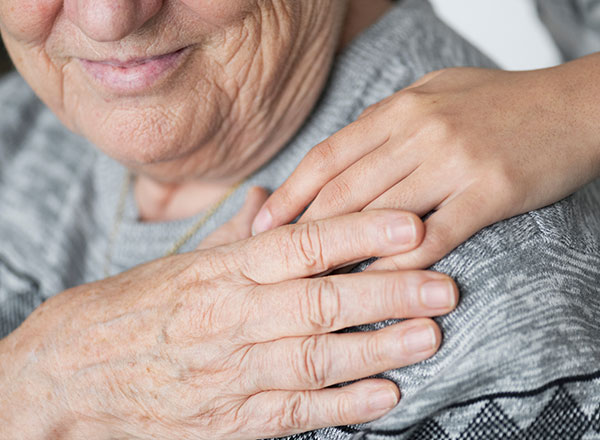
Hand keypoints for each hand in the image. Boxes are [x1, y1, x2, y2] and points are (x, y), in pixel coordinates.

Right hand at [1, 209, 457, 439]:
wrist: (71, 377)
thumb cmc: (134, 311)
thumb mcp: (182, 264)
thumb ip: (235, 237)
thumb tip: (273, 198)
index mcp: (223, 271)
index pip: (302, 243)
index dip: (360, 232)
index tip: (410, 223)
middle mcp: (232, 318)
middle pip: (322, 300)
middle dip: (388, 291)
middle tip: (445, 284)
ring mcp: (233, 372)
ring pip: (318, 356)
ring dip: (380, 347)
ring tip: (430, 335)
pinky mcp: (232, 421)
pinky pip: (298, 411)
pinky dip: (346, 404)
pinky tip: (388, 393)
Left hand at [252, 61, 599, 269]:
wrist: (575, 106)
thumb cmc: (500, 103)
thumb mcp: (434, 94)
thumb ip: (387, 122)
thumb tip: (344, 154)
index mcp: (400, 109)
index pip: (328, 156)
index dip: (289, 193)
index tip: (260, 224)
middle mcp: (420, 132)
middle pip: (344, 189)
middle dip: (302, 230)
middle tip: (271, 264)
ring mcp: (454, 161)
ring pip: (379, 215)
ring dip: (341, 253)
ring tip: (312, 282)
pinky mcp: (489, 192)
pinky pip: (433, 235)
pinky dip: (399, 263)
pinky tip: (377, 284)